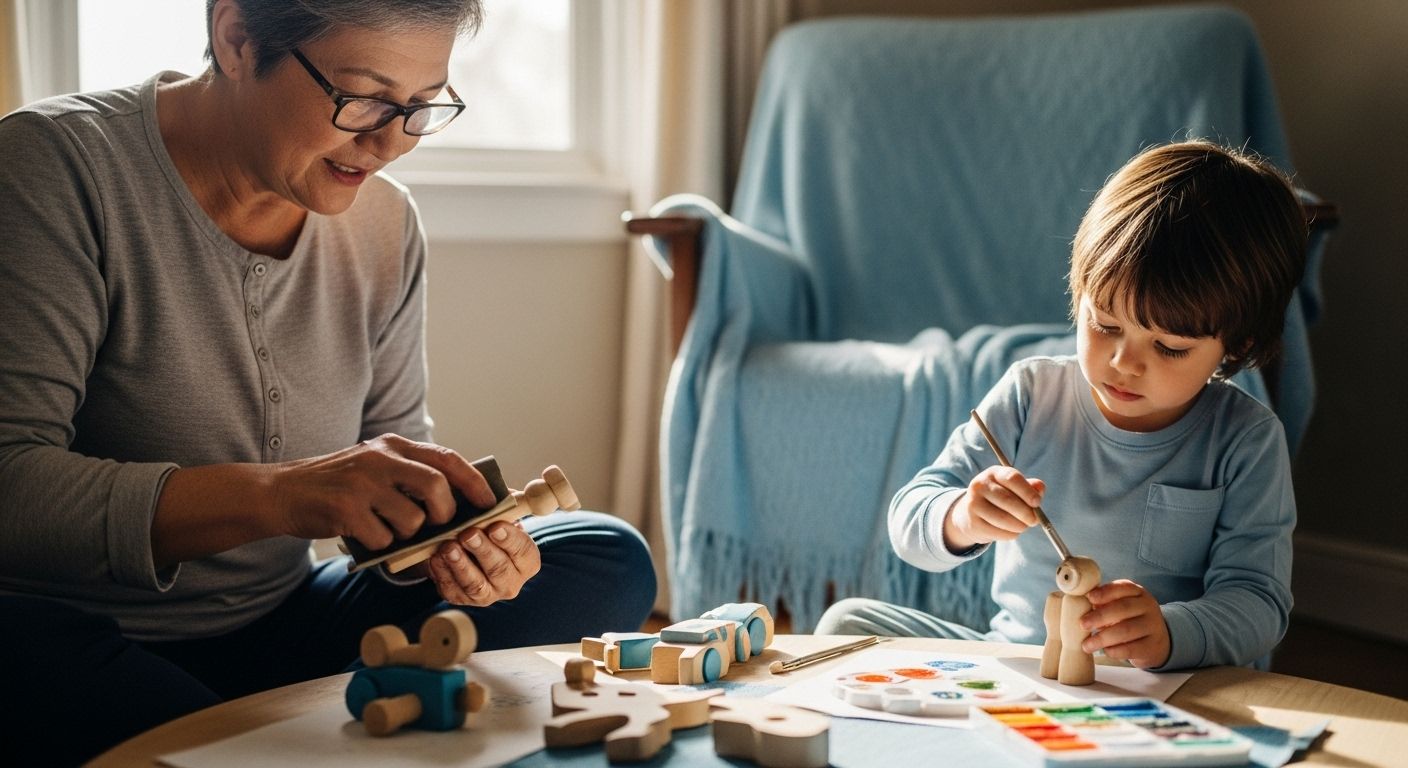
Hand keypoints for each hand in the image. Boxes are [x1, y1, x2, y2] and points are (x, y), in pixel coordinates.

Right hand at [265, 433, 496, 550]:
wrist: (282, 492)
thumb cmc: (338, 485)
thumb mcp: (376, 465)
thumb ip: (411, 475)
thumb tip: (460, 501)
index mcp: (395, 445)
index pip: (447, 459)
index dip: (473, 482)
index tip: (489, 502)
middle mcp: (381, 458)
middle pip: (437, 488)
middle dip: (443, 515)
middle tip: (434, 525)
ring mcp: (363, 483)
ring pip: (412, 521)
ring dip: (404, 535)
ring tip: (383, 526)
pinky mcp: (346, 509)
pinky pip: (383, 540)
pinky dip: (379, 545)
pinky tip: (362, 533)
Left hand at [425, 519, 541, 605]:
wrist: (471, 550)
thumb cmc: (490, 528)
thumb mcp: (502, 516)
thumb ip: (504, 509)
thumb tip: (499, 497)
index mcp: (527, 561)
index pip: (523, 551)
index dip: (509, 539)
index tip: (495, 527)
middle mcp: (511, 582)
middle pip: (499, 569)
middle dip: (482, 550)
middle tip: (468, 534)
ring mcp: (487, 595)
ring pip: (475, 585)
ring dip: (461, 565)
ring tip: (449, 548)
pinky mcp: (462, 599)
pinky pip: (452, 590)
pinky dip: (442, 573)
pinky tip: (435, 558)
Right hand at [943, 467, 1044, 550]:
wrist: (970, 514)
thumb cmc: (1000, 499)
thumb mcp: (1013, 489)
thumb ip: (1029, 487)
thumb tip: (1040, 488)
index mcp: (993, 473)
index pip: (1012, 478)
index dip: (1027, 491)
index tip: (1038, 503)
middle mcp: (980, 486)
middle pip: (1007, 500)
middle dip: (1026, 513)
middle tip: (1035, 521)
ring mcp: (974, 504)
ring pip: (1003, 519)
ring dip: (1020, 526)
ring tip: (1023, 526)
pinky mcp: (973, 523)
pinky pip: (998, 532)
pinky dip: (1011, 534)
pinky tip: (1011, 531)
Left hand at [1081, 579, 1170, 668]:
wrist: (1156, 642)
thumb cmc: (1130, 619)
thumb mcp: (1121, 607)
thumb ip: (1105, 603)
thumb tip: (1083, 604)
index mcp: (1138, 593)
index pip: (1123, 587)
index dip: (1105, 592)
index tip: (1089, 598)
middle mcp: (1148, 607)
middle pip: (1123, 608)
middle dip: (1100, 616)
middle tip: (1082, 624)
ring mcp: (1153, 627)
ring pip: (1126, 630)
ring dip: (1103, 638)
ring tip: (1086, 645)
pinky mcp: (1152, 647)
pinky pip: (1132, 649)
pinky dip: (1115, 650)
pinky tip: (1105, 651)